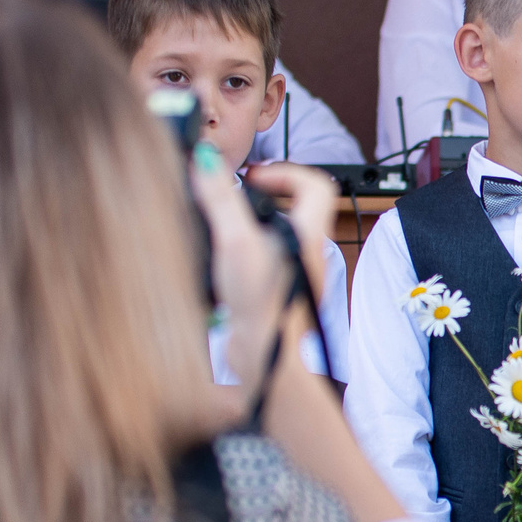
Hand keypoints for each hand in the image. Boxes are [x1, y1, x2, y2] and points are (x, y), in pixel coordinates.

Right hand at [192, 143, 300, 391]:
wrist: (268, 360)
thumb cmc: (263, 305)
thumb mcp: (235, 241)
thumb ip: (220, 198)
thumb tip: (206, 161)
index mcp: (307, 234)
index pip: (315, 185)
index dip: (286, 172)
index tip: (254, 176)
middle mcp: (305, 254)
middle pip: (296, 210)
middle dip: (264, 196)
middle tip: (235, 196)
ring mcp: (292, 276)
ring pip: (278, 237)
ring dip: (252, 225)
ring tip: (223, 225)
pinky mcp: (274, 296)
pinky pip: (264, 263)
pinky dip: (243, 254)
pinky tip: (219, 260)